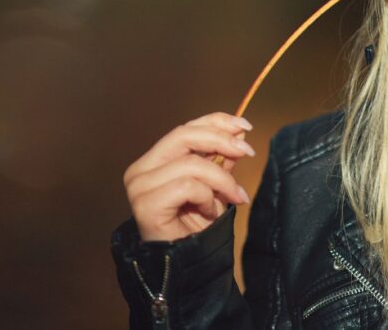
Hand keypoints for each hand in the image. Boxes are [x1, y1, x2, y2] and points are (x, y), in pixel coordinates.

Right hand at [123, 112, 255, 241]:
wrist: (185, 266)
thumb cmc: (196, 226)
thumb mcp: (215, 184)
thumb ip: (222, 157)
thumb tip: (239, 131)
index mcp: (155, 160)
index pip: (185, 128)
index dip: (216, 121)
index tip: (245, 125)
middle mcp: (141, 169)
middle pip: (183, 135)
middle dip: (221, 140)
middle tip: (247, 151)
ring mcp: (139, 186)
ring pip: (191, 163)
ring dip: (221, 181)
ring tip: (231, 197)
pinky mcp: (145, 204)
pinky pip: (188, 186)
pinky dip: (207, 197)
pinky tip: (210, 212)